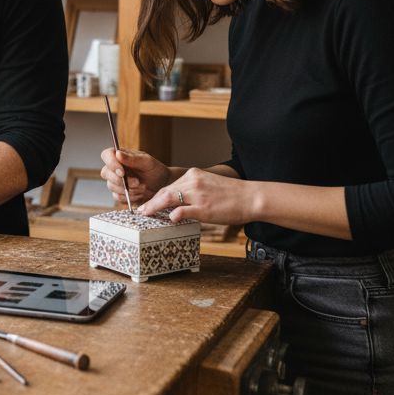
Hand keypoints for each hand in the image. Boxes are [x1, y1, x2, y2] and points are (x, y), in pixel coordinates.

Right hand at [99, 148, 170, 206]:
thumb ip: (132, 159)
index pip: (106, 155)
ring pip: (111, 186)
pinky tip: (139, 193)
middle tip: (137, 182)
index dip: (111, 164)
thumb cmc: (155, 170)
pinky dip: (129, 197)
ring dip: (128, 189)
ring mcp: (115, 181)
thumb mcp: (147, 162)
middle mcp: (115, 168)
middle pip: (105, 173)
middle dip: (121, 180)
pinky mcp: (118, 193)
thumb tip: (118, 153)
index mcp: (120, 156)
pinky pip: (117, 197)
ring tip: (142, 186)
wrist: (162, 185)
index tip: (122, 172)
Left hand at [138, 168, 258, 225]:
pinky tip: (168, 219)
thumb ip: (194, 191)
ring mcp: (197, 194)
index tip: (150, 203)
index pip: (170, 185)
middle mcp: (193, 181)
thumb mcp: (210, 185)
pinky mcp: (203, 208)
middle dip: (151, 202)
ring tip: (146, 215)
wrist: (251, 197)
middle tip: (141, 211)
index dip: (157, 195)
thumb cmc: (233, 195)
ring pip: (168, 198)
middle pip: (165, 191)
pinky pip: (180, 211)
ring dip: (155, 207)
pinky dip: (172, 215)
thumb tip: (180, 204)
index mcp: (194, 174)